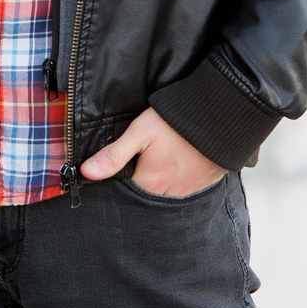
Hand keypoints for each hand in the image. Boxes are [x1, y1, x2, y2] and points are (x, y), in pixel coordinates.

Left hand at [78, 107, 226, 198]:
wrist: (220, 115)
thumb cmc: (177, 121)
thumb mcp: (140, 132)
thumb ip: (113, 155)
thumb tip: (86, 173)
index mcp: (150, 183)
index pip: (128, 190)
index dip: (124, 175)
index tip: (127, 162)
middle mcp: (170, 192)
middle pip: (148, 192)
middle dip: (145, 178)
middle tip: (149, 156)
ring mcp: (190, 189)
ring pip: (168, 191)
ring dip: (164, 179)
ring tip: (165, 156)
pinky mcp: (207, 182)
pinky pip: (188, 186)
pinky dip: (183, 177)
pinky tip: (182, 159)